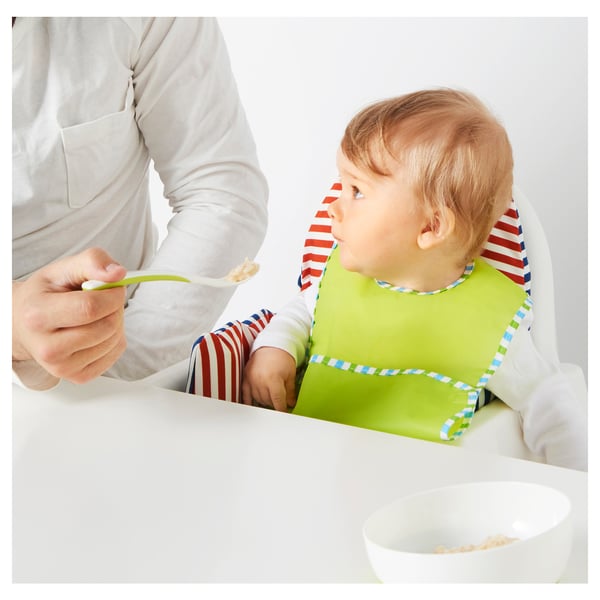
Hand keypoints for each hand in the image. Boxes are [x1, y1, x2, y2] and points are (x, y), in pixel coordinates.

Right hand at [12, 247, 127, 383]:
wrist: (24, 324)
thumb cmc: (45, 295)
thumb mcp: (63, 269)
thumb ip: (92, 262)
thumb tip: (118, 273)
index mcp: (38, 316)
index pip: (91, 307)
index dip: (111, 293)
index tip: (111, 286)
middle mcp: (47, 348)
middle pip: (107, 326)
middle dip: (115, 307)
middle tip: (101, 299)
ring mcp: (62, 367)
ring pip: (114, 340)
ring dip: (116, 322)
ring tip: (95, 315)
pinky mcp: (77, 377)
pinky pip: (115, 353)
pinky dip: (114, 338)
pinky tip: (95, 330)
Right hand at [242, 347, 296, 410]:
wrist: (271, 345)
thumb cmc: (283, 357)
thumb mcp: (290, 374)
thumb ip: (290, 391)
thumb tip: (291, 404)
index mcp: (273, 380)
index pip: (278, 401)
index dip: (282, 409)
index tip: (284, 413)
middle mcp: (261, 381)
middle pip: (268, 401)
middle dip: (275, 403)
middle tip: (280, 402)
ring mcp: (252, 380)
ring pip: (258, 399)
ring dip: (265, 401)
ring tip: (271, 398)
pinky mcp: (246, 378)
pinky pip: (245, 394)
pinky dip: (249, 401)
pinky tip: (254, 405)